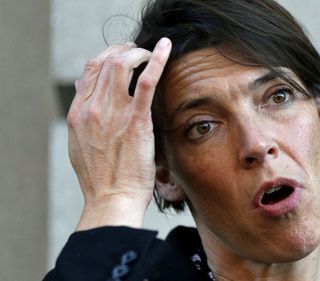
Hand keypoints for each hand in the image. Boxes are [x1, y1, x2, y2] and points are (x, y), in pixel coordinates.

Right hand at [67, 38, 170, 229]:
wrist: (112, 199)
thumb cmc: (102, 178)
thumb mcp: (81, 146)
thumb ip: (83, 119)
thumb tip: (84, 95)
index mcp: (78, 114)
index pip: (89, 71)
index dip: (106, 57)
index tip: (119, 56)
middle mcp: (92, 108)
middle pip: (104, 62)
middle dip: (122, 50)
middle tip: (137, 50)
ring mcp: (113, 112)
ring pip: (121, 64)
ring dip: (138, 53)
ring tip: (150, 53)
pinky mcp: (135, 120)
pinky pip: (146, 81)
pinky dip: (156, 60)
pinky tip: (164, 49)